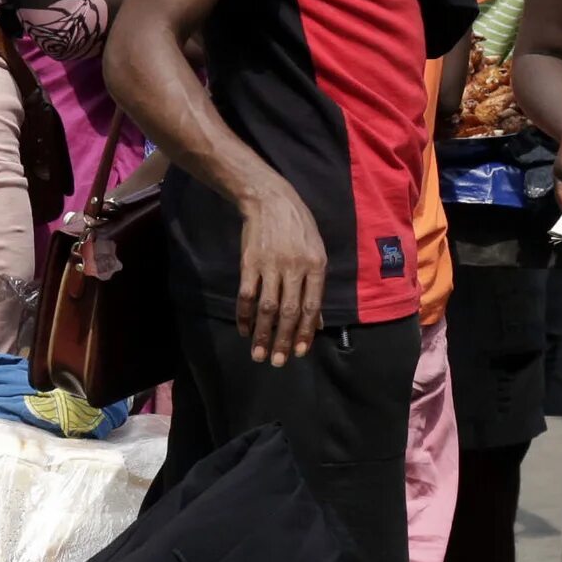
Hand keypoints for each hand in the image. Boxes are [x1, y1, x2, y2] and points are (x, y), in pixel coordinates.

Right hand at [234, 178, 325, 366]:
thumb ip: (317, 287)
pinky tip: (244, 330)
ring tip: (259, 354)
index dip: (306, 332)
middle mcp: (294, 267)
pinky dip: (244, 315)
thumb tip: (318, 322)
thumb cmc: (299, 228)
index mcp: (316, 265)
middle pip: (289, 311)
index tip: (301, 353)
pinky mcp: (249, 262)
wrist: (270, 199)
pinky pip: (247, 294)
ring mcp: (270, 265)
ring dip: (262, 334)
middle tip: (278, 362)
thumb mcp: (317, 252)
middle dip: (284, 340)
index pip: (311, 306)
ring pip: (267, 307)